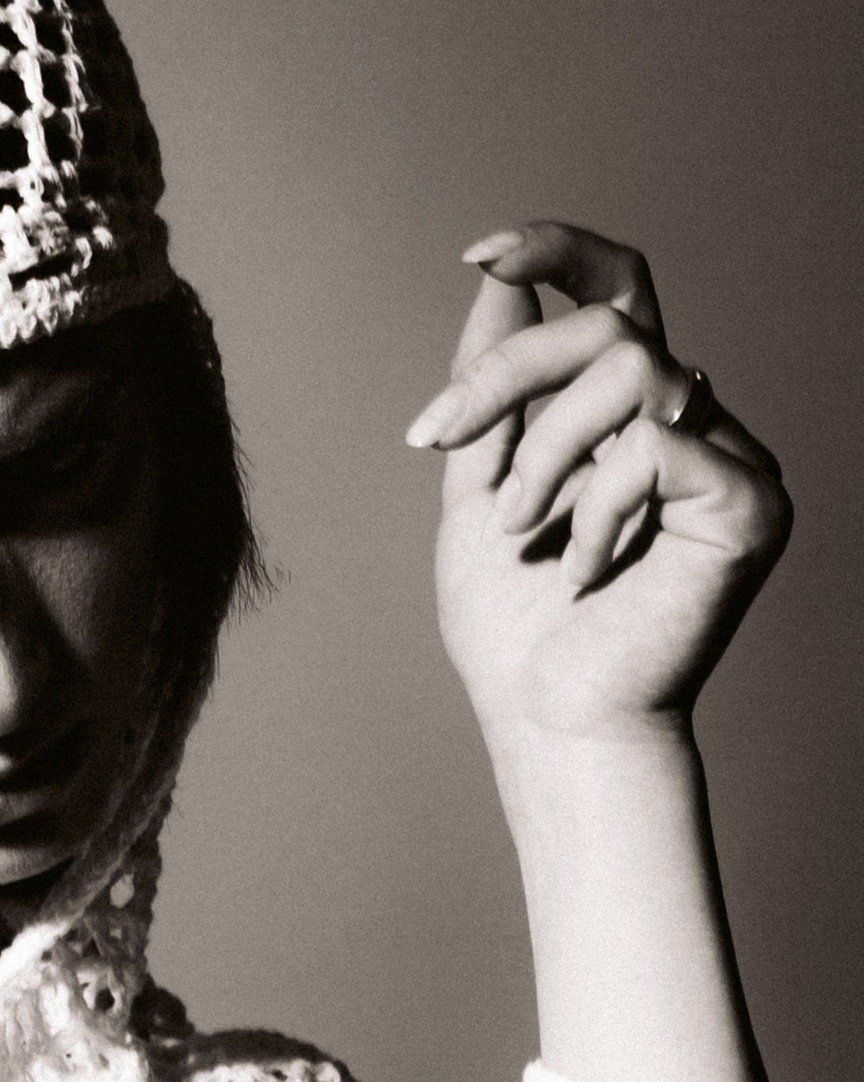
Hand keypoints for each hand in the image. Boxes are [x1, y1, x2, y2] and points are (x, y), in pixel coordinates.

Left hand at [408, 221, 790, 756]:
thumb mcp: (478, 494)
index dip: (559, 251)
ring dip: (544, 452)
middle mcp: (691, 424)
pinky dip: (594, 506)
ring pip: (629, 370)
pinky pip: (655, 444)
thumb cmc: (516, 634)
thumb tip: (498, 281)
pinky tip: (584, 570)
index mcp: (630, 419)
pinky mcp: (748, 504)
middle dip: (504, 374)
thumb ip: (491, 397)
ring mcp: (730, 460)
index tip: (479, 253)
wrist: (550, 724)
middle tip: (438, 441)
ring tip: (524, 531)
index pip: (618, 294)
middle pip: (607, 322)